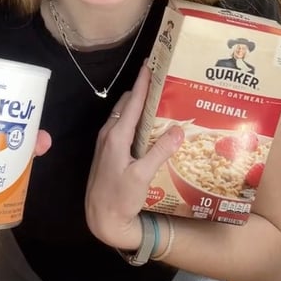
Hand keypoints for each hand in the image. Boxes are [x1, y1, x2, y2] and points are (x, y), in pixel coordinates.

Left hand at [85, 64, 183, 249]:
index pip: (132, 103)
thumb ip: (160, 152)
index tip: (150, 63)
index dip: (142, 83)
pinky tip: (150, 124)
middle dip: (143, 90)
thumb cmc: (119, 197)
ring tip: (159, 97)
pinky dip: (136, 119)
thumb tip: (179, 129)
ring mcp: (107, 143)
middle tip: (162, 78)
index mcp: (116, 136)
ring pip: (124, 116)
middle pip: (127, 105)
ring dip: (139, 105)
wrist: (101, 217)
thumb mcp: (142, 175)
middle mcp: (109, 135)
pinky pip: (123, 127)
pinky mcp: (109, 152)